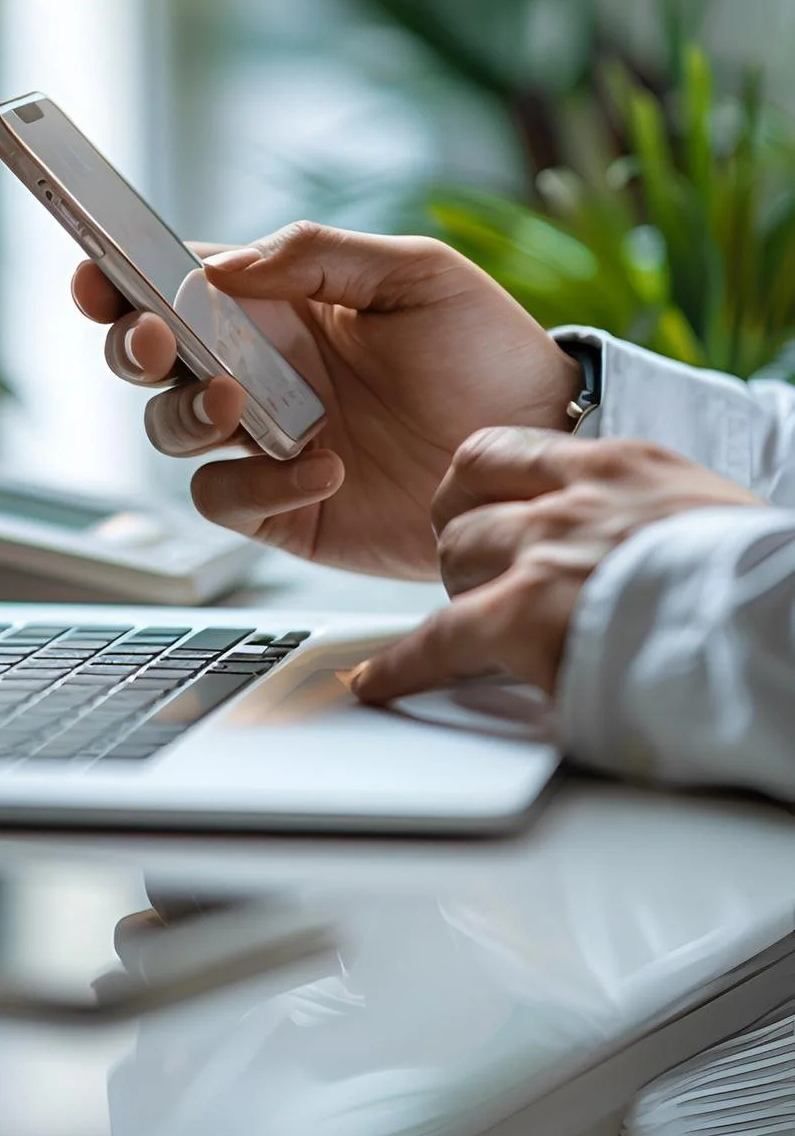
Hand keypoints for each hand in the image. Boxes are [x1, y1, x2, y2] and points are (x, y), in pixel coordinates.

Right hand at [71, 221, 580, 576]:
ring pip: (170, 430)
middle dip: (129, 347)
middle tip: (155, 341)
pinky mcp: (287, 507)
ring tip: (242, 404)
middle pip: (150, 360)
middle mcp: (259, 371)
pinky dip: (257, 484)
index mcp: (278, 305)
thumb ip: (319, 257)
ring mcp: (266, 441)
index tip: (97, 276)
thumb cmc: (488, 349)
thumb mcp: (416, 274)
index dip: (121, 279)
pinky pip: (227, 498)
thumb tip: (222, 269)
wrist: (544, 442)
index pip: (176, 285)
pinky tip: (323, 468)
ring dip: (187, 413)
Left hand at [351, 427, 762, 700]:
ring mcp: (545, 553)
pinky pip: (438, 641)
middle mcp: (574, 497)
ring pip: (454, 558)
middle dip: (464, 542)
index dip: (485, 488)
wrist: (780, 624)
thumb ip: (647, 521)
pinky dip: (403, 667)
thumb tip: (632, 551)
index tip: (474, 506)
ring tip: (456, 629)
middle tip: (470, 579)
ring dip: (452, 592)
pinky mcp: (527, 617)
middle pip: (471, 503)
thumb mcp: (703, 517)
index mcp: (623, 466)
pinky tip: (380, 683)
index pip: (513, 452)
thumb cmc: (762, 586)